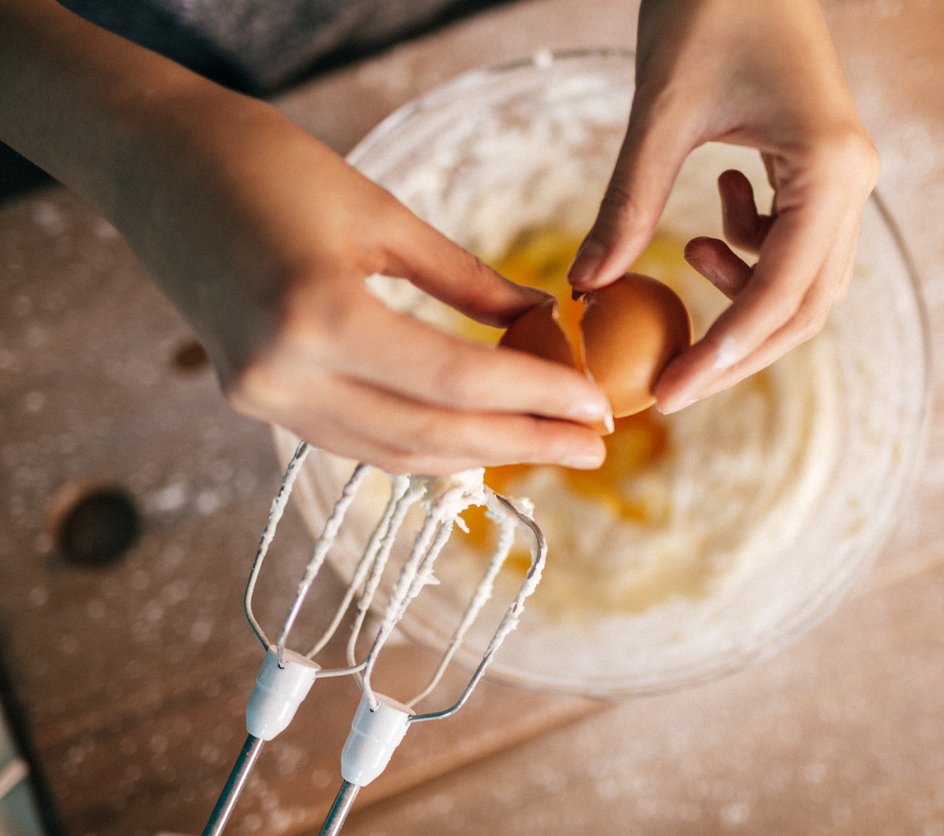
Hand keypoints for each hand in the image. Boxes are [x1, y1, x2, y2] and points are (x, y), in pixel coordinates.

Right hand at [113, 92, 610, 473]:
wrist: (152, 162)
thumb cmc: (265, 163)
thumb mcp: (381, 215)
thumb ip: (467, 281)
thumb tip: (541, 320)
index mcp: (317, 315)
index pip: (456, 380)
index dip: (536, 398)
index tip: (596, 407)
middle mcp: (282, 374)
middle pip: (431, 435)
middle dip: (523, 445)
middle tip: (595, 447)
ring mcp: (261, 396)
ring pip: (394, 453)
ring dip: (478, 455)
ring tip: (547, 445)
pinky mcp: (255, 398)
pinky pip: (356, 441)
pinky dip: (422, 444)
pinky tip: (473, 437)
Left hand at [567, 0, 878, 412]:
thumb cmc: (709, 8)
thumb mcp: (662, 111)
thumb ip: (628, 203)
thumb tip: (586, 287)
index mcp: (829, 170)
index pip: (781, 294)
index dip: (724, 354)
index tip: (670, 394)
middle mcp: (852, 182)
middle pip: (806, 306)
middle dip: (737, 347)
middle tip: (671, 376)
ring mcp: (844, 178)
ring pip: (804, 281)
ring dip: (745, 293)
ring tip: (689, 251)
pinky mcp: (822, 171)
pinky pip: (795, 243)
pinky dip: (750, 250)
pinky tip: (714, 210)